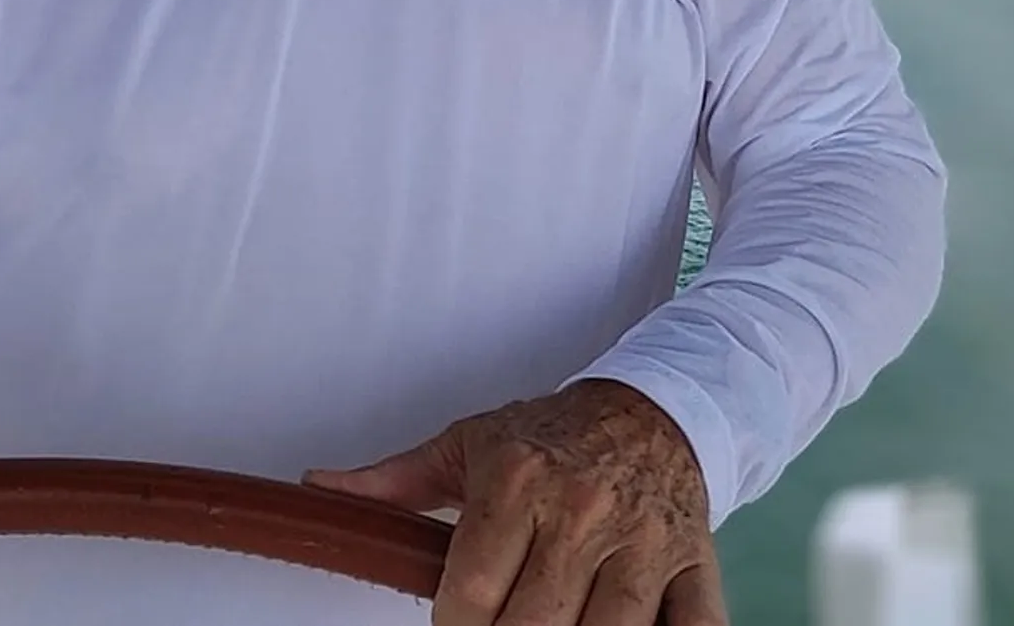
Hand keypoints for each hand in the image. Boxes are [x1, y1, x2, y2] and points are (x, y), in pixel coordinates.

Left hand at [303, 379, 725, 625]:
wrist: (652, 410)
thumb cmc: (552, 436)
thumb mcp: (468, 445)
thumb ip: (393, 482)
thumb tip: (318, 488)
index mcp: (517, 480)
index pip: (472, 594)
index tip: (455, 624)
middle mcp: (581, 511)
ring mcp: (644, 545)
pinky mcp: (695, 569)